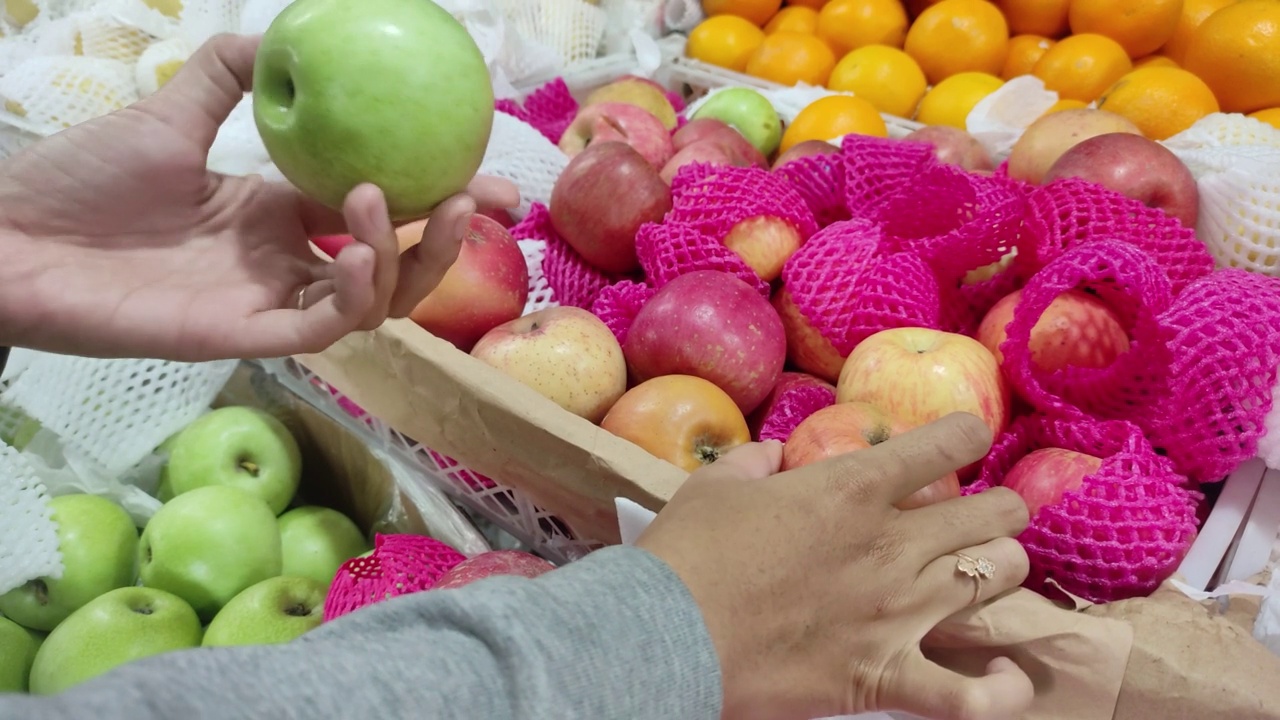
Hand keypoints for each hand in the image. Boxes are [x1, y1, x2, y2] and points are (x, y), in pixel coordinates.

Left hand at [0, 33, 517, 361]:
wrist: (10, 237)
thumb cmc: (81, 181)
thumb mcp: (167, 114)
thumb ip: (226, 76)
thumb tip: (280, 35)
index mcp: (277, 213)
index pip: (379, 210)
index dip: (437, 197)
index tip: (486, 171)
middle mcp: (285, 262)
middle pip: (396, 265)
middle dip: (449, 238)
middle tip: (484, 201)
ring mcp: (268, 303)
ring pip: (374, 303)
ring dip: (404, 258)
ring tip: (391, 204)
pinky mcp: (243, 339)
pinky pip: (322, 329)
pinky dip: (354, 293)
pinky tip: (355, 250)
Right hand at [636, 413, 1034, 719]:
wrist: (666, 635)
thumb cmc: (688, 553)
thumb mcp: (716, 486)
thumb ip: (755, 463)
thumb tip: (770, 458)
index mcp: (852, 487)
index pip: (943, 445)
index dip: (966, 435)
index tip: (966, 439)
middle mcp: (893, 545)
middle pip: (992, 514)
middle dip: (1001, 507)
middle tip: (990, 511)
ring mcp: (897, 615)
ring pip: (998, 580)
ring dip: (1003, 568)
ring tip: (993, 569)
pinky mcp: (886, 678)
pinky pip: (971, 695)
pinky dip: (999, 688)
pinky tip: (1008, 675)